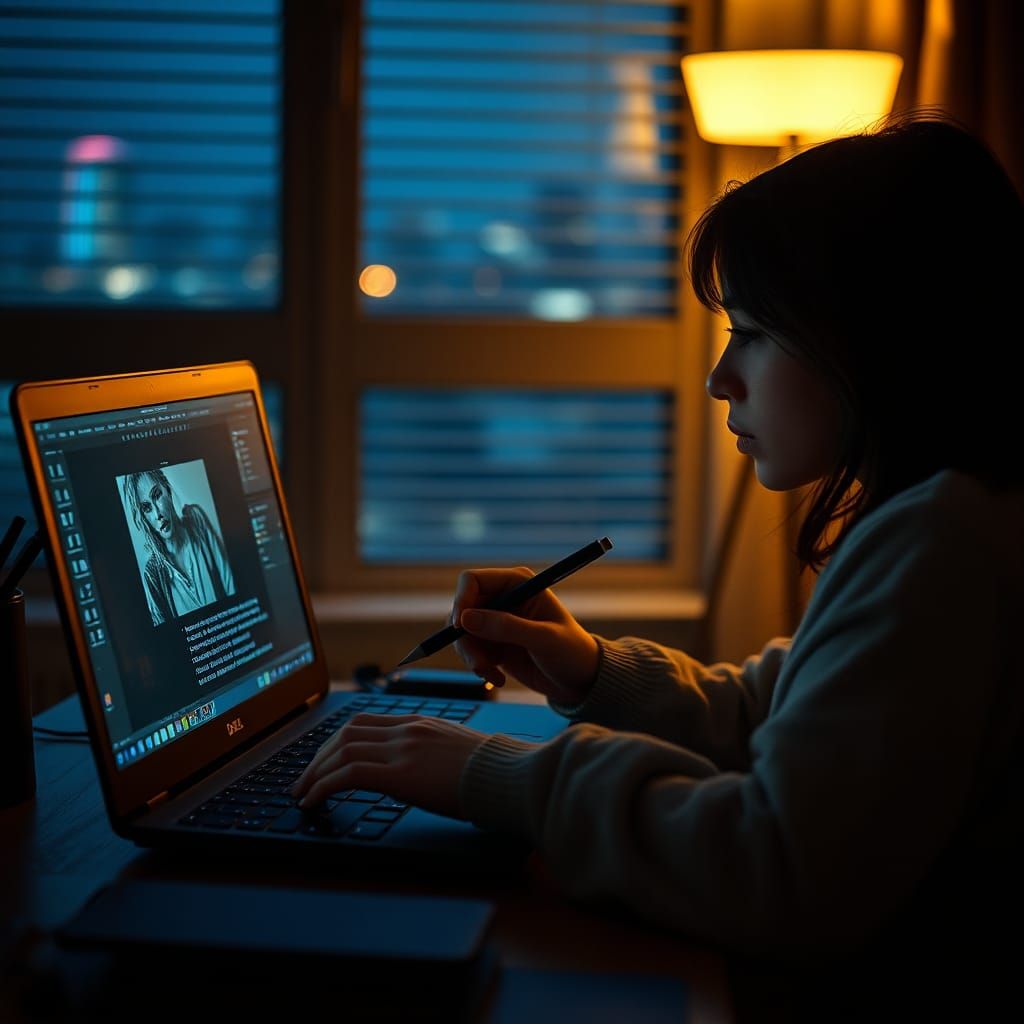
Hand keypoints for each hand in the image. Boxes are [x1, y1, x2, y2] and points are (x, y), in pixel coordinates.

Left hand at [290, 714, 487, 818]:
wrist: (509, 776)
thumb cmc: (493, 771)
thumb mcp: (458, 751)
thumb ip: (433, 752)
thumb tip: (420, 771)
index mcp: (420, 722)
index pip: (365, 722)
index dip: (336, 741)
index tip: (324, 760)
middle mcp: (407, 729)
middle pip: (346, 733)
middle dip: (318, 757)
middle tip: (304, 780)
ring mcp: (403, 749)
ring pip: (341, 751)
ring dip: (314, 774)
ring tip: (302, 794)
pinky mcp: (400, 774)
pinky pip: (348, 775)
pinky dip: (323, 787)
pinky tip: (314, 802)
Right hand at [452, 567, 599, 706]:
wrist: (581, 681)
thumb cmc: (572, 653)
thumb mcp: (543, 639)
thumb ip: (506, 627)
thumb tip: (465, 619)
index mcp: (518, 583)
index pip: (473, 581)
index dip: (461, 600)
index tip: (459, 627)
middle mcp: (503, 598)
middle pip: (462, 609)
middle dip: (465, 638)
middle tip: (478, 663)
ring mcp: (496, 622)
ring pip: (462, 633)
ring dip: (471, 656)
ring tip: (490, 673)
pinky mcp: (493, 644)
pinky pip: (469, 651)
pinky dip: (478, 666)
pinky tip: (498, 677)